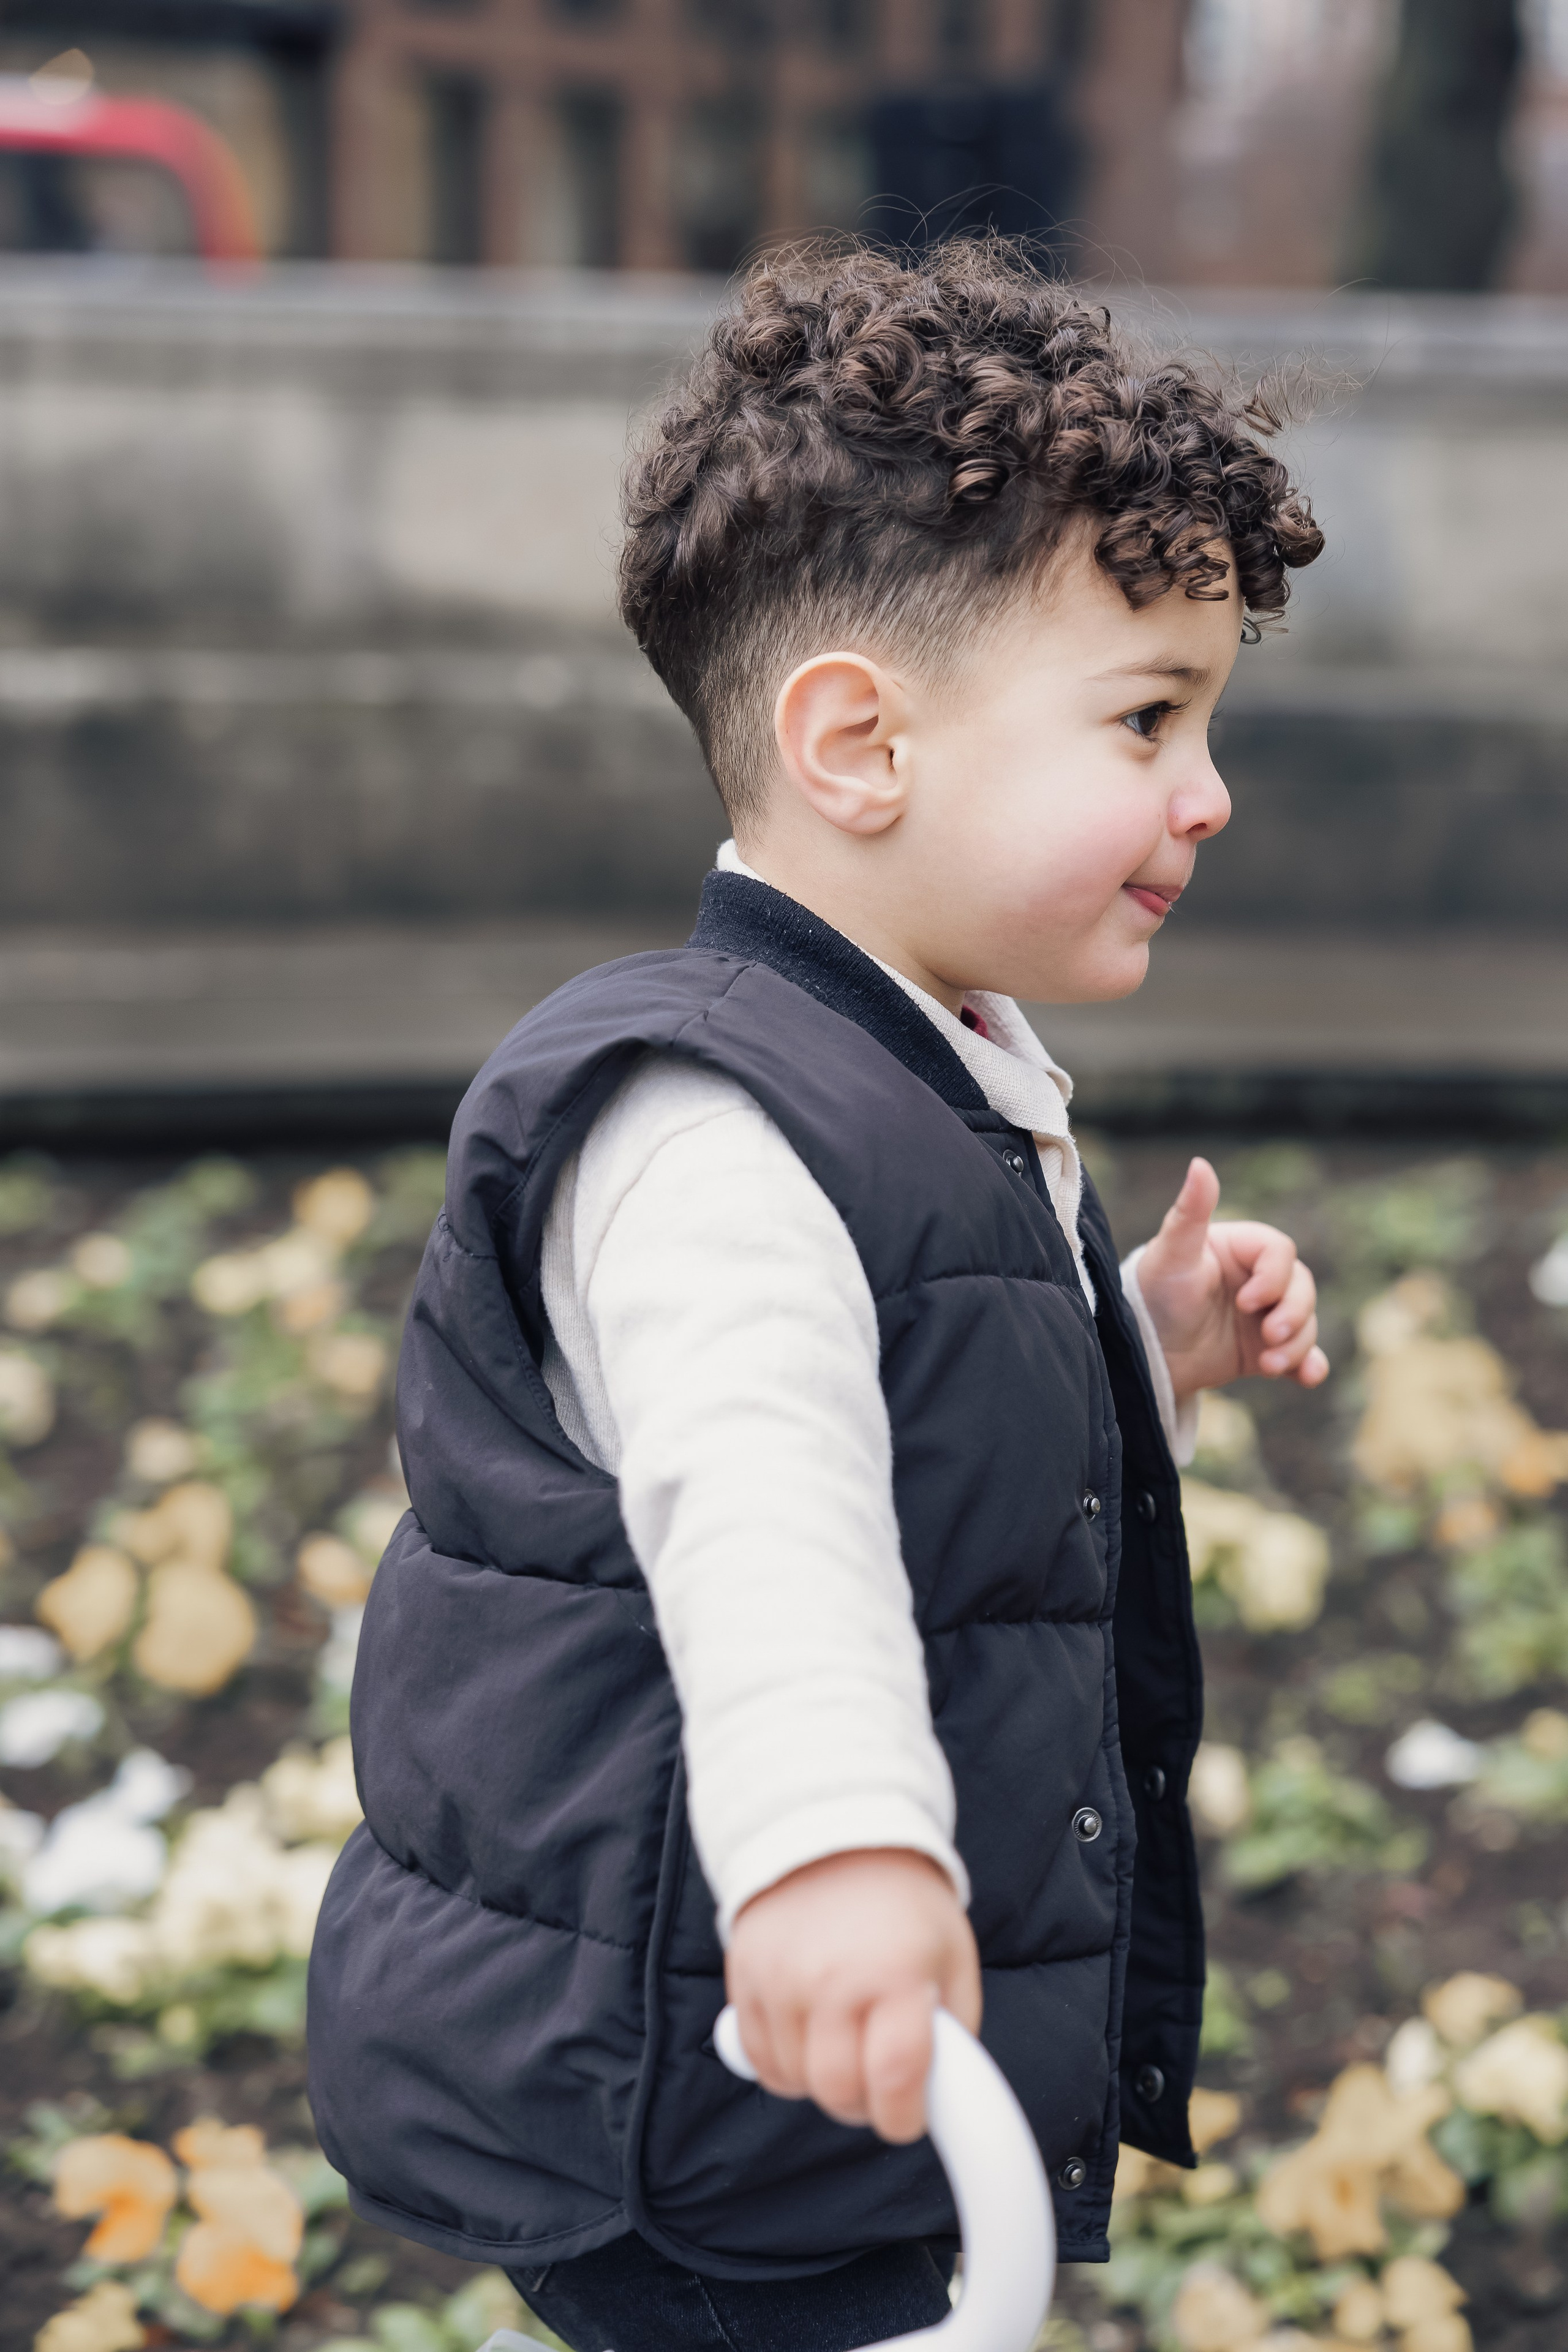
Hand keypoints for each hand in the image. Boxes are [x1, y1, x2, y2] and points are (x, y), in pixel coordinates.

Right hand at [725, 1848, 980, 2143]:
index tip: (908, 2116)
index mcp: (895, 1974)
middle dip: (863, 2104)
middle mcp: (831, 1978)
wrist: (836, 1832)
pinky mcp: (743, 1976)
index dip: (904, 2117)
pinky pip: (757, 2058)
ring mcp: (780, 1978)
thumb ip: (952, 2030)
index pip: (895, 2078)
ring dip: (822, 2082)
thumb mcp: (952, 1957)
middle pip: (837, 2091)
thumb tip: (940, 2095)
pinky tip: (808, 2034)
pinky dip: (784, 2063)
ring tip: (845, 2042)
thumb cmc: (904, 1902)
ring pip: (794, 2082)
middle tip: (878, 2082)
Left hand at [1135, 1157, 1328, 1399]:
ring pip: (1306, 1323)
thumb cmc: (1153, 1294)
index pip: (1280, 1252)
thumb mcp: (1171, 1253)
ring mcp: (1265, 1315)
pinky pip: (1302, 1355)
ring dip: (1297, 1344)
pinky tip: (1307, 1377)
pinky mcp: (1266, 1348)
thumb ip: (1190, 1211)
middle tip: (1269, 1337)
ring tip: (1270, 1364)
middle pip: (1302, 1287)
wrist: (1143, 1351)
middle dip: (1293, 1314)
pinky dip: (1309, 1365)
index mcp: (1241, 1247)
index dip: (1273, 1277)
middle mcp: (1258, 1278)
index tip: (1246, 1302)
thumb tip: (1200, 1162)